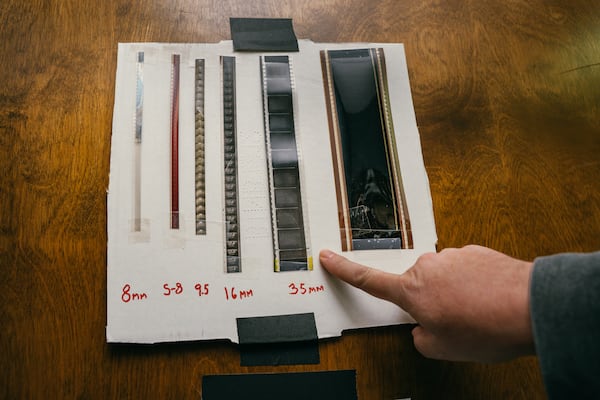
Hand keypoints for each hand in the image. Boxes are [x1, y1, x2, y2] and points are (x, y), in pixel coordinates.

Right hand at [319, 245, 534, 361]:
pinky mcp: (474, 251)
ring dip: (453, 294)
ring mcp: (452, 256)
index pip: (367, 279)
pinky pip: (464, 270)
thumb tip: (422, 329)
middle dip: (428, 301)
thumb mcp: (443, 348)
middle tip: (451, 320)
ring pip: (442, 278)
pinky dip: (472, 285)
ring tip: (476, 312)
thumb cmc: (485, 328)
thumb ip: (421, 338)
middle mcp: (427, 267)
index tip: (327, 256)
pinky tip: (488, 300)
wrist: (529, 306)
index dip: (343, 269)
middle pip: (415, 286)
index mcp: (411, 290)